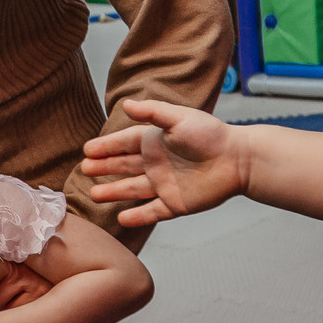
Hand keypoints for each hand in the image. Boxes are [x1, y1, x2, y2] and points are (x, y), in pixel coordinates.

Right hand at [79, 100, 248, 226]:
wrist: (239, 160)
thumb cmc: (211, 135)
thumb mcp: (179, 118)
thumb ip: (152, 112)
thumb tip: (125, 104)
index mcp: (155, 142)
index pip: (124, 144)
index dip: (105, 147)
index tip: (87, 150)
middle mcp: (156, 164)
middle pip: (124, 167)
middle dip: (103, 168)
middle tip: (83, 170)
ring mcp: (165, 185)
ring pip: (133, 190)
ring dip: (113, 192)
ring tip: (94, 195)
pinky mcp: (176, 204)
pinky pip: (152, 212)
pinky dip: (137, 216)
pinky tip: (121, 218)